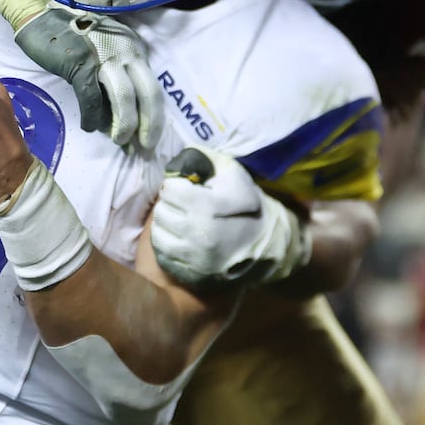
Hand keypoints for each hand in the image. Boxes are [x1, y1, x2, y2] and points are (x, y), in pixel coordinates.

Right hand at [13, 7, 161, 150]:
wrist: (40, 14)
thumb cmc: (70, 36)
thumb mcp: (102, 52)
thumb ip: (113, 79)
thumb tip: (118, 117)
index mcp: (134, 47)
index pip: (152, 86)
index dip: (153, 116)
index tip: (149, 136)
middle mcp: (126, 50)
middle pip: (149, 93)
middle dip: (149, 125)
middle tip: (144, 146)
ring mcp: (104, 56)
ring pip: (125, 99)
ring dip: (124, 126)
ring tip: (119, 141)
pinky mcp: (81, 63)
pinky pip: (92, 100)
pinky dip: (92, 118)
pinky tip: (88, 127)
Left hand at [149, 147, 310, 290]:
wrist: (265, 245)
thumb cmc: (246, 205)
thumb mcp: (233, 174)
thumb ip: (206, 158)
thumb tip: (183, 152)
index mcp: (205, 205)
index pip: (169, 189)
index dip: (177, 186)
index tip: (186, 190)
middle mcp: (195, 231)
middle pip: (162, 210)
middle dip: (171, 205)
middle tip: (184, 206)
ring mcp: (191, 255)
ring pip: (159, 233)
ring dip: (167, 224)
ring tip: (182, 222)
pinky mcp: (189, 272)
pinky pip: (163, 254)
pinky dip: (168, 244)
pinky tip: (182, 239)